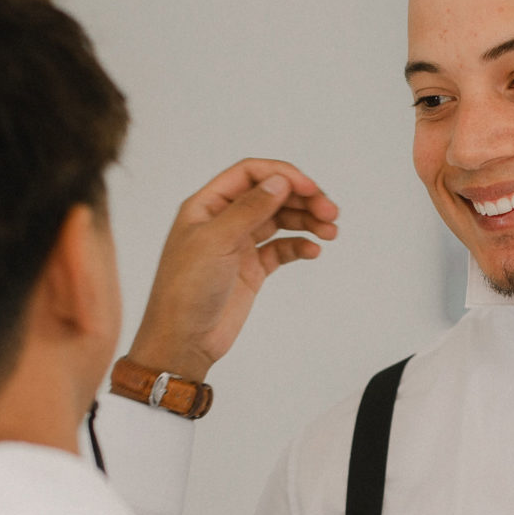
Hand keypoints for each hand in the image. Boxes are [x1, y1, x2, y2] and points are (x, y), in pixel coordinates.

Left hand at [127, 159, 337, 379]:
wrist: (182, 340)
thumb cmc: (186, 289)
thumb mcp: (216, 241)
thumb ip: (249, 209)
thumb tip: (280, 181)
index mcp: (207, 205)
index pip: (250, 174)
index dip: (283, 175)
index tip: (310, 189)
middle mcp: (224, 220)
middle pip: (271, 195)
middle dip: (303, 199)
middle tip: (331, 212)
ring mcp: (239, 244)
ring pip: (280, 220)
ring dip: (307, 221)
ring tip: (331, 231)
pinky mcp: (251, 269)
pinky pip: (281, 249)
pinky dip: (299, 246)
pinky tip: (313, 251)